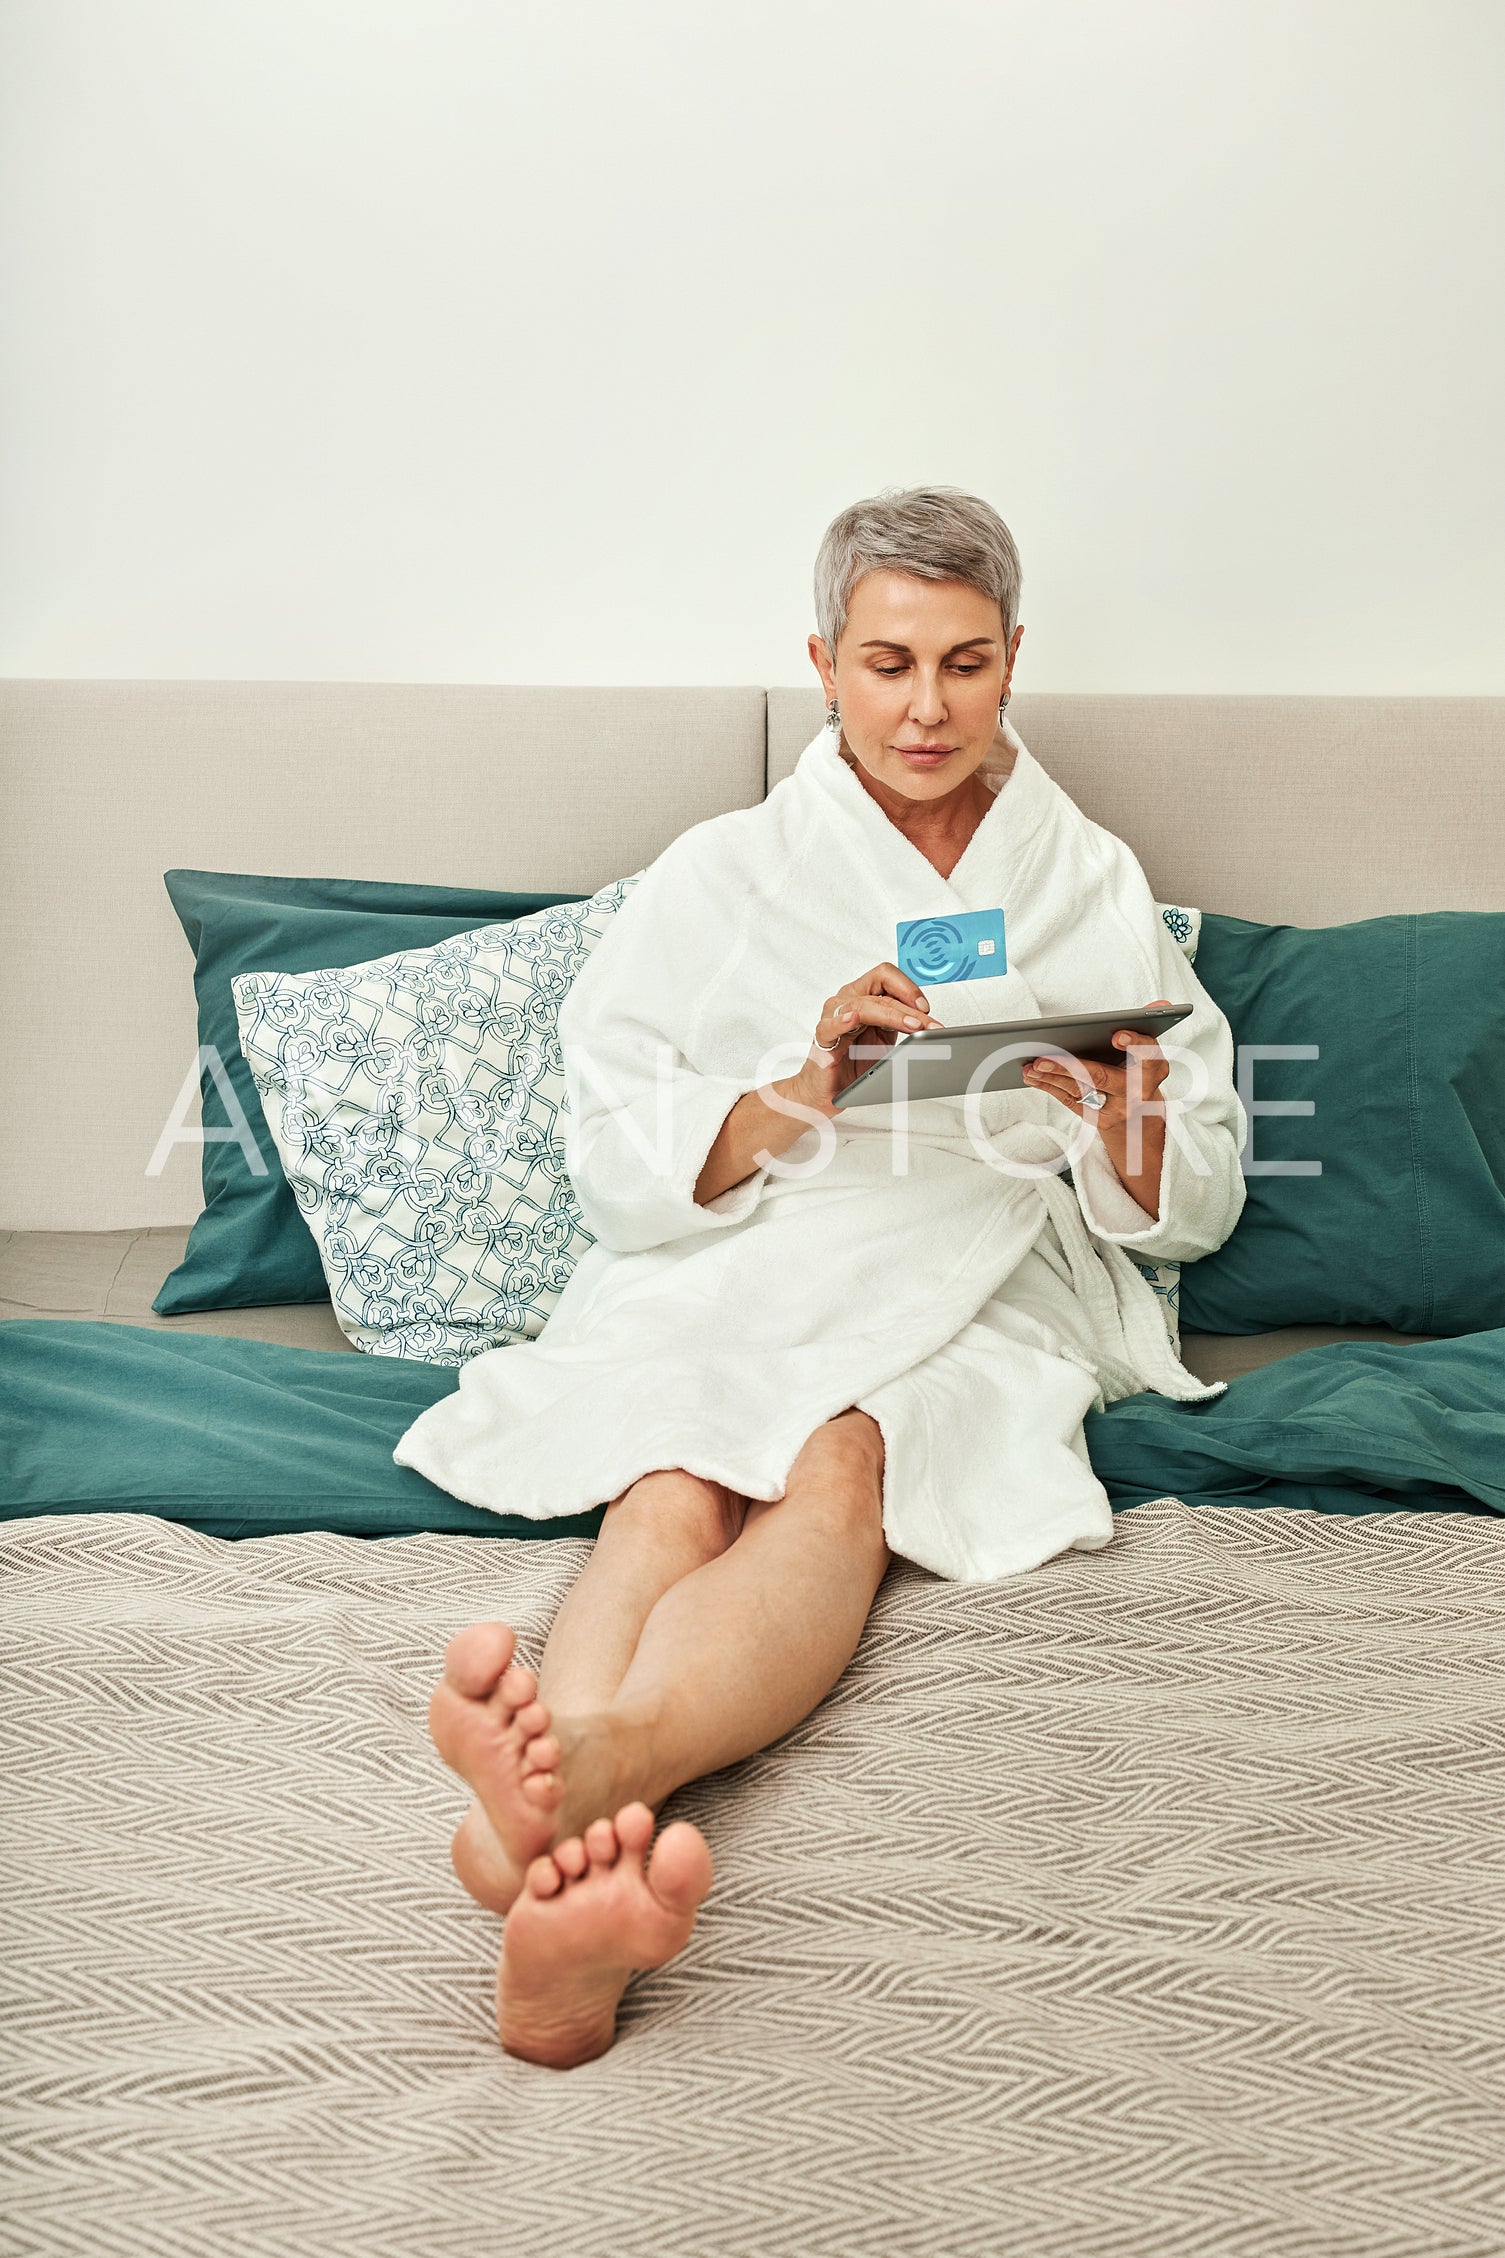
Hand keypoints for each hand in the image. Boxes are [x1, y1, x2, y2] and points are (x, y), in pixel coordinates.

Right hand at [777, 962, 944, 1116]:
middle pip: (880, 989)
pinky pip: (831, 1025)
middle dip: (910, 1007)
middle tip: (929, 1025)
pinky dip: (843, 1021)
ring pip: (864, 1005)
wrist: (829, 1089)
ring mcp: (833, 1016)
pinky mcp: (823, 1037)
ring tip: (911, 1026)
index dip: (909, 988)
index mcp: (864, 996)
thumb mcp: (887, 1041)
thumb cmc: (854, 1063)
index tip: (927, 1008)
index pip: (886, 976)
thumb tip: (933, 1027)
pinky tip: (853, 1019)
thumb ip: (904, 1027)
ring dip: (892, 1015)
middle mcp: (847, 1000)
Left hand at [1020, 1001, 1175, 1126]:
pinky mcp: (1097, 1119)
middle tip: (1042, 1057)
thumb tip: (1162, 1005)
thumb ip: (1147, 1027)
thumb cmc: (1139, 1075)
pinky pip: (1069, 1100)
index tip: (1117, 1035)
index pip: (1148, 1056)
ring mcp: (1116, 1108)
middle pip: (1102, 1077)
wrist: (1140, 1118)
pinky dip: (1049, 1086)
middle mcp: (1136, 1092)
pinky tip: (1032, 1076)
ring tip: (1030, 1064)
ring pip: (1080, 1090)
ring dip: (1051, 1076)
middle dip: (1070, 1066)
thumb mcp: (1148, 1053)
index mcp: (1153, 1070)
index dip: (1135, 1045)